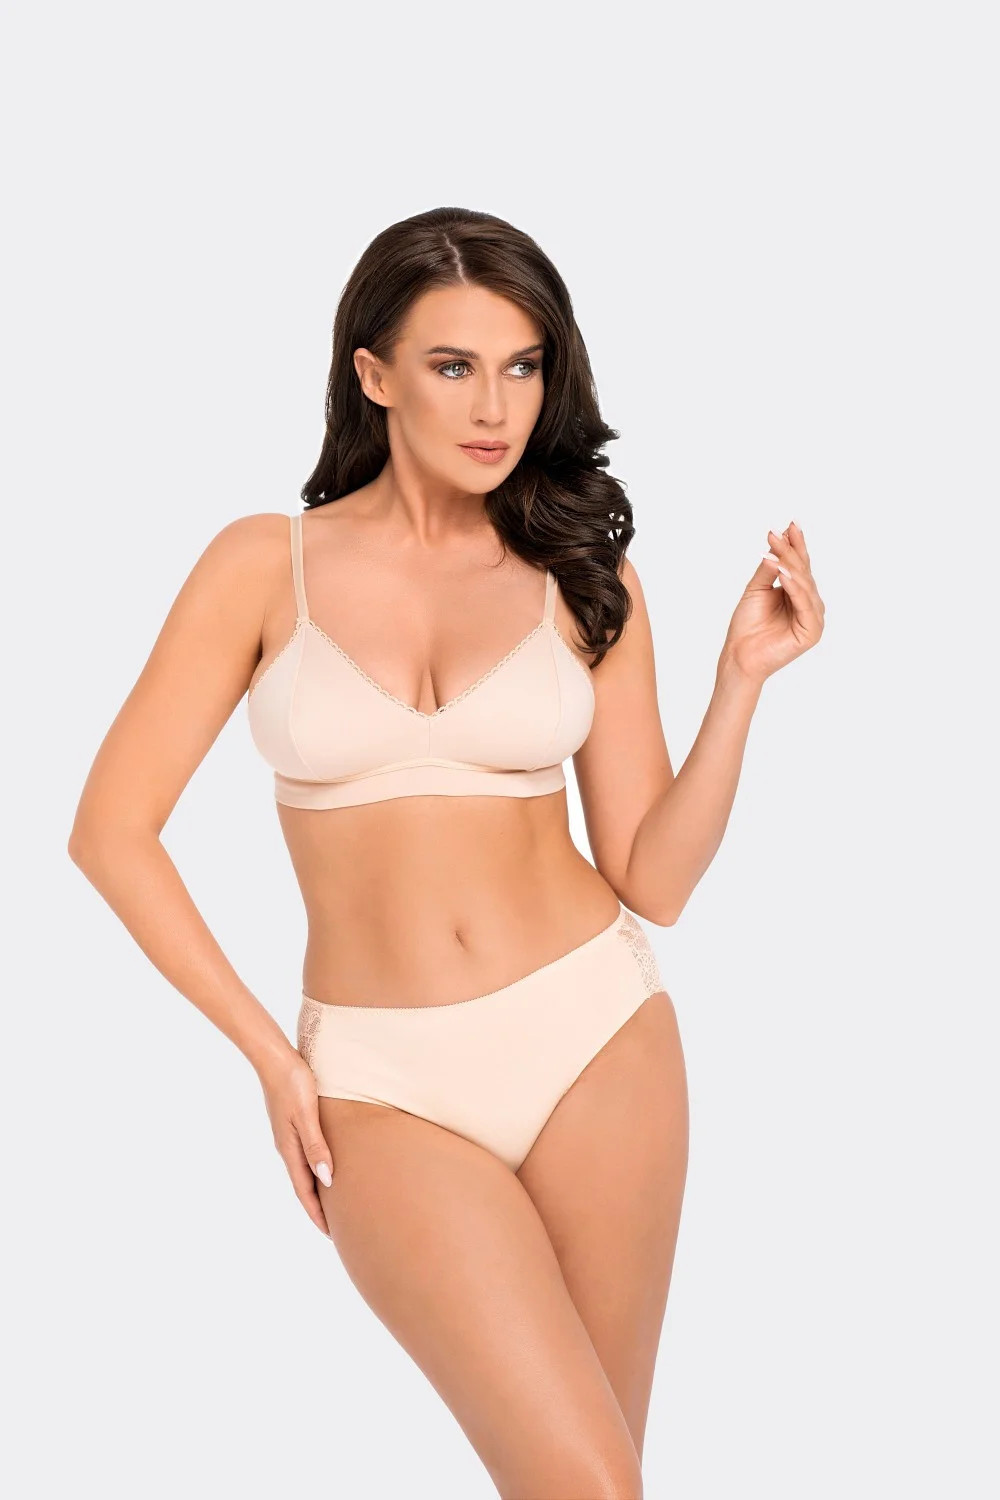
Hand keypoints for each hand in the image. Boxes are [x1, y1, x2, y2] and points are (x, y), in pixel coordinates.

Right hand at [257, 1049, 333, 1238]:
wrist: (274, 1058)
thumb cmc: (293, 1083)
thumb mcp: (306, 1115)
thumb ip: (316, 1146)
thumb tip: (326, 1180)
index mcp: (289, 1149)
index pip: (304, 1190)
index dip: (316, 1213)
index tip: (330, 1234)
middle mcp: (286, 1147)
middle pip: (303, 1185)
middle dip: (317, 1207)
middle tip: (335, 1227)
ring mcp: (287, 1136)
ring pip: (304, 1170)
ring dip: (316, 1189)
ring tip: (332, 1203)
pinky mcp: (291, 1123)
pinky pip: (304, 1155)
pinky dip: (314, 1168)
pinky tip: (324, 1166)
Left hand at [720, 521, 824, 684]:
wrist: (739, 654)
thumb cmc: (747, 625)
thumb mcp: (756, 589)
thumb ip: (768, 569)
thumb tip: (775, 545)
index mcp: (797, 593)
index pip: (799, 565)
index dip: (795, 545)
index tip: (789, 525)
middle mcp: (808, 603)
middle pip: (802, 572)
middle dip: (790, 551)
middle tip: (777, 534)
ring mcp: (812, 617)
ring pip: (805, 585)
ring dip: (791, 566)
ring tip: (778, 550)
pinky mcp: (812, 631)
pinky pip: (804, 605)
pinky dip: (794, 588)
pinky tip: (784, 574)